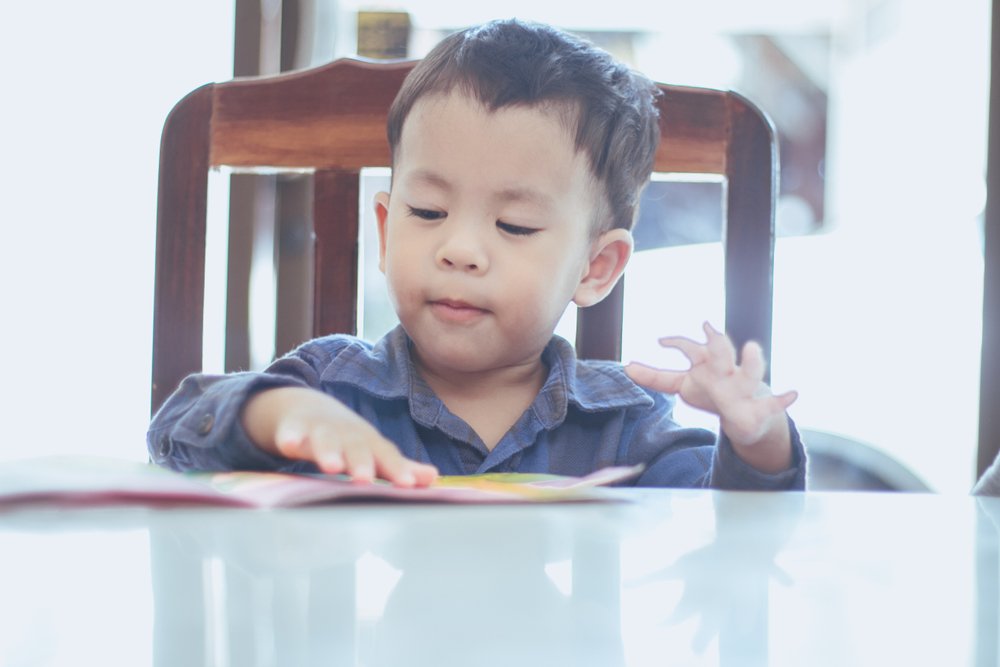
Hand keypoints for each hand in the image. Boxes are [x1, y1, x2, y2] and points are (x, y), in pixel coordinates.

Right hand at [242, 387, 438, 486]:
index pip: (386, 456)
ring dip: (329, 452)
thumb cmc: (350, 440)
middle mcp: (348, 436)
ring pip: (326, 441)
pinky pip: (292, 434)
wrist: (311, 410)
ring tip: (331, 467)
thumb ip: (399, 466)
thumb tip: (433, 477)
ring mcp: (321, 431)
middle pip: (357, 448)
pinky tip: (288, 446)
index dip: (397, 469)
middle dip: (361, 462)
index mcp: (370, 443)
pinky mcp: (295, 429)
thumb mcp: (374, 450)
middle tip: (365, 479)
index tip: (407, 484)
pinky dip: (290, 437)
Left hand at [625, 322, 797, 472]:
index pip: (691, 348)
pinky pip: (775, 402)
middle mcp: (727, 371)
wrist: (747, 412)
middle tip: (707, 328)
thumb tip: (626, 367)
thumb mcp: (683, 385)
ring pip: (748, 372)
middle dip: (714, 342)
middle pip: (720, 353)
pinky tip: (793, 393)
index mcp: (708, 364)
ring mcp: (745, 387)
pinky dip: (783, 398)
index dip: (677, 343)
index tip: (661, 341)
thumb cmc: (712, 391)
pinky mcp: (762, 406)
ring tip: (751, 347)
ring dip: (750, 360)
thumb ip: (657, 377)